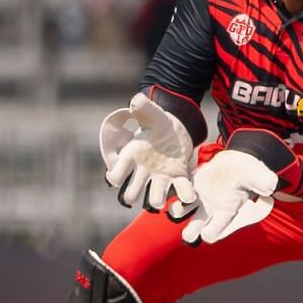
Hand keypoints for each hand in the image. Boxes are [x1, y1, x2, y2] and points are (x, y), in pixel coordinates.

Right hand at [100, 92, 198, 216]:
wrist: (175, 128)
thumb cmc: (157, 122)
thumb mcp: (151, 113)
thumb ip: (143, 108)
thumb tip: (136, 100)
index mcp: (130, 157)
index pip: (115, 175)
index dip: (114, 178)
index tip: (115, 177)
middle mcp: (141, 172)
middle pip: (131, 193)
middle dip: (134, 196)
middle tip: (138, 193)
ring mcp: (159, 178)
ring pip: (153, 199)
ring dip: (156, 202)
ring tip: (161, 202)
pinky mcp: (177, 178)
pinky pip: (181, 192)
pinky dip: (185, 196)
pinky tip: (188, 196)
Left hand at [181, 148, 277, 244]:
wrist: (239, 160)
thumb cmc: (251, 171)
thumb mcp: (259, 175)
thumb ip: (264, 182)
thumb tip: (270, 187)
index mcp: (225, 214)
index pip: (212, 234)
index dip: (207, 232)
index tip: (208, 221)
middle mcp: (209, 211)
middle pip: (192, 233)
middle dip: (188, 231)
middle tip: (191, 221)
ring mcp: (197, 200)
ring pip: (178, 214)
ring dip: (176, 209)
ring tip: (183, 200)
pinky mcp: (189, 186)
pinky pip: (174, 195)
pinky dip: (173, 193)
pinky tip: (178, 185)